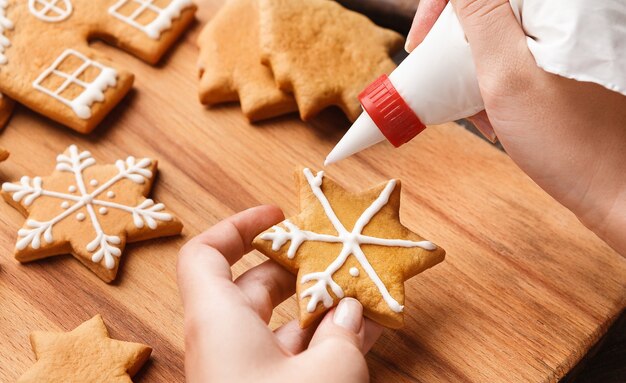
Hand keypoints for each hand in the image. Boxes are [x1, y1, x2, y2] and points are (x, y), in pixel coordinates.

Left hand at [177, 205, 382, 382]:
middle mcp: (224, 341)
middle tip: (334, 255)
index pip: (205, 254)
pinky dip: (324, 343)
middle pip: (255, 285)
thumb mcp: (327, 371)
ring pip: (280, 324)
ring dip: (322, 310)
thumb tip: (350, 311)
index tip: (278, 215)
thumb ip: (342, 334)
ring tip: (363, 294)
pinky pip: (293, 356)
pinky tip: (366, 332)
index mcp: (217, 321)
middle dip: (299, 267)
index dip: (238, 226)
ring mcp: (243, 369)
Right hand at [407, 0, 625, 254]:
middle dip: (457, 41)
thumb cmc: (567, 140)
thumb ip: (480, 16)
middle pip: (490, 8)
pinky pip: (519, 52)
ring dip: (474, 65)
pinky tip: (493, 112)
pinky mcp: (570, 57)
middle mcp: (572, 11)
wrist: (616, 190)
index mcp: (561, 4)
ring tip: (472, 108)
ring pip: (501, 31)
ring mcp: (572, 35)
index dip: (440, 6)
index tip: (419, 43)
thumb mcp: (508, 76)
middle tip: (438, 76)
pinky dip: (497, 77)